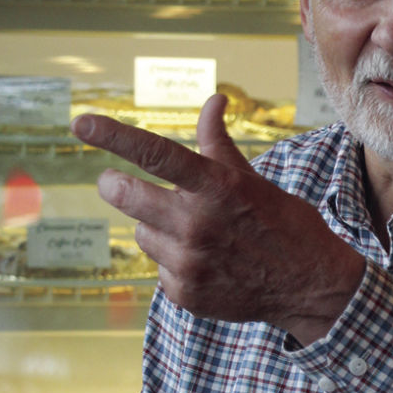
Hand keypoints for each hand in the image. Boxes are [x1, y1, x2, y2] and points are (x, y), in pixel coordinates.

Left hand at [72, 95, 364, 343]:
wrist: (311, 287)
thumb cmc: (284, 225)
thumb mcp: (255, 180)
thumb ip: (218, 144)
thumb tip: (213, 99)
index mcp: (217, 187)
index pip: (156, 154)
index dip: (115, 136)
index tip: (80, 122)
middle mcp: (198, 224)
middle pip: (123, 195)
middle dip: (117, 185)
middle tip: (117, 184)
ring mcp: (189, 262)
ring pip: (141, 232)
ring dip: (156, 228)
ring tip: (194, 234)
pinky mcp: (185, 293)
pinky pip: (158, 266)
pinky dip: (174, 262)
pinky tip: (206, 263)